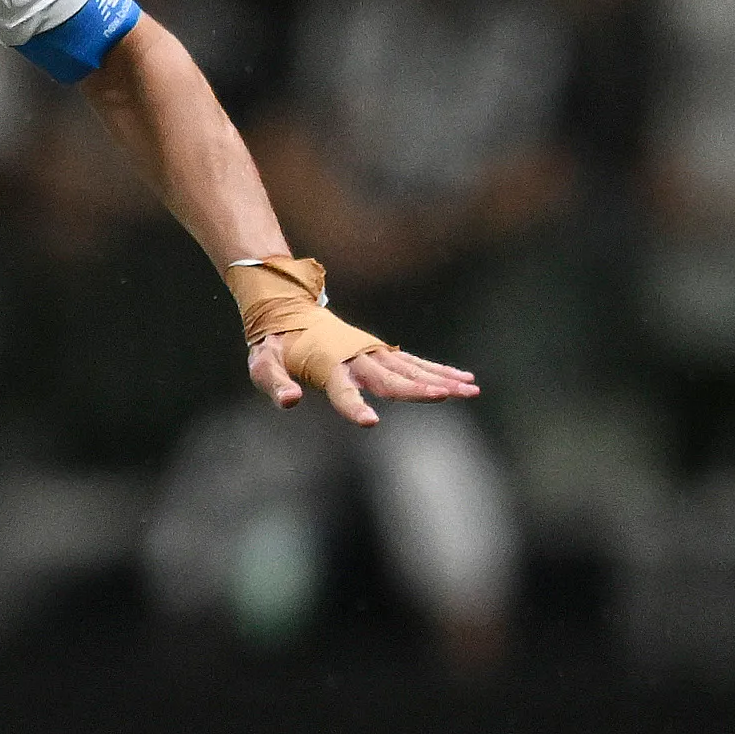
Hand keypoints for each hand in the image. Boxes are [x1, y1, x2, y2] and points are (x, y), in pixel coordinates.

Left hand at [246, 334, 478, 426]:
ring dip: (442, 380)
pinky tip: (465, 380)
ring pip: (412, 370)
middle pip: (390, 379)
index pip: (342, 391)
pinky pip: (415, 362)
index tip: (369, 422)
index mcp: (327, 365)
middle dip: (418, 389)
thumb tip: (290, 401)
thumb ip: (275, 383)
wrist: (286, 311)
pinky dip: (439, 370)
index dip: (354, 406)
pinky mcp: (380, 351)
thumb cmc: (273, 345)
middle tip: (446, 397)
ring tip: (471, 390)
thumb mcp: (263, 364)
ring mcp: (372, 353)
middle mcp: (356, 358)